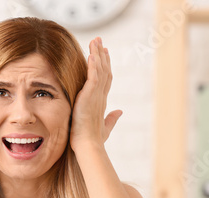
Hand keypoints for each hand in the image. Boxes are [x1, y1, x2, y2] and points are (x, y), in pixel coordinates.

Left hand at [69, 37, 121, 151]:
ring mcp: (96, 96)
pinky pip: (93, 78)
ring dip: (97, 55)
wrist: (89, 146)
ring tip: (95, 41)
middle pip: (104, 71)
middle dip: (102, 55)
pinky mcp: (89, 98)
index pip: (105, 79)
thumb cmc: (94, 139)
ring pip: (99, 71)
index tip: (104, 53)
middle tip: (100, 41)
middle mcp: (101, 96)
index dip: (106, 65)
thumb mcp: (104, 126)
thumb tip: (119, 111)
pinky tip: (92, 55)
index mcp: (102, 101)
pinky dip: (93, 66)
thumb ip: (111, 118)